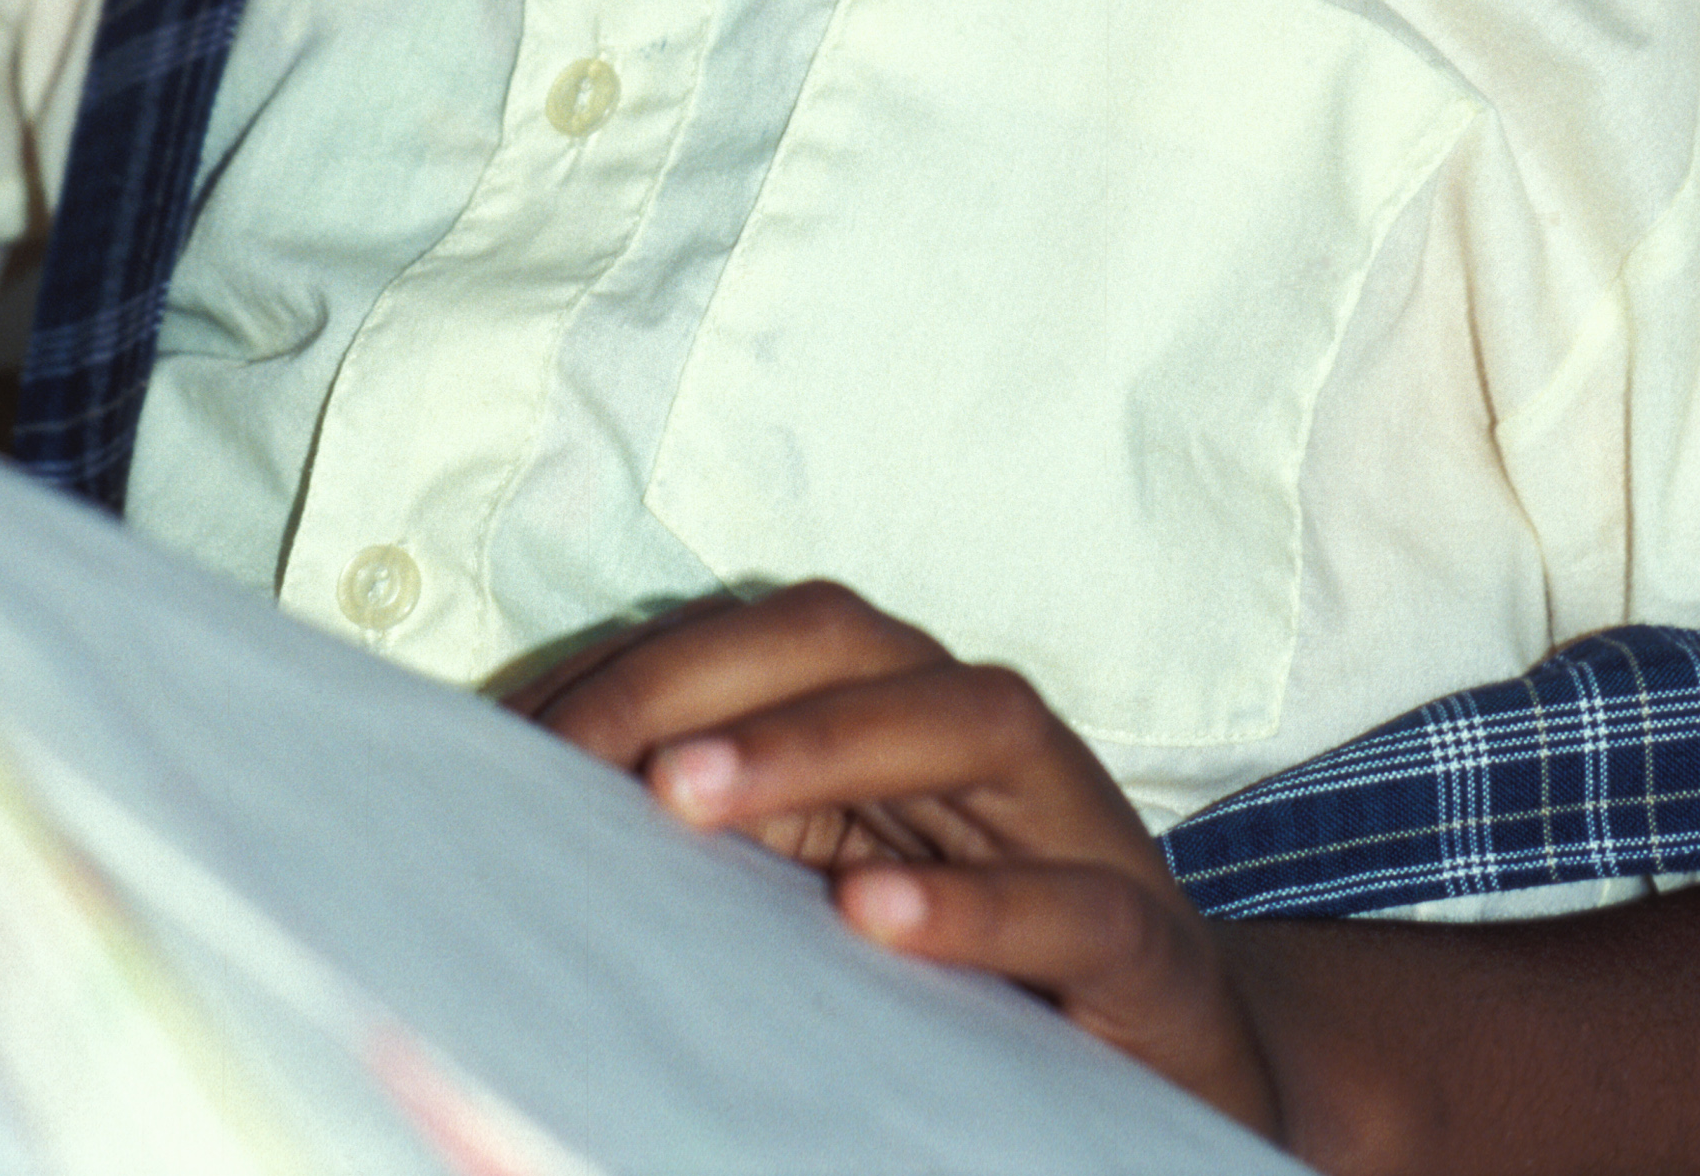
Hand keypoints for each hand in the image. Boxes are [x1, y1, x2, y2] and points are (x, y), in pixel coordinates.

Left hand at [515, 582, 1284, 1141]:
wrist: (1189, 1065)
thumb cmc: (979, 972)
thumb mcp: (839, 888)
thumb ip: (736, 841)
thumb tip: (542, 836)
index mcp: (900, 712)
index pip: (759, 634)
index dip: (633, 665)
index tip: (510, 742)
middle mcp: (984, 734)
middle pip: (845, 639)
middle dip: (697, 677)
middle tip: (571, 755)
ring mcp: (1076, 823)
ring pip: (969, 719)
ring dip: (816, 741)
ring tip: (684, 790)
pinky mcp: (1143, 946)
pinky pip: (1072, 902)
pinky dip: (975, 903)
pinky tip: (872, 918)